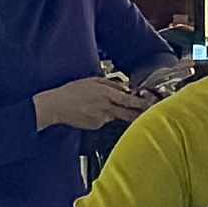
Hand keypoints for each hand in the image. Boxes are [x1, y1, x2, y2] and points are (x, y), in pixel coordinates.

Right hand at [31, 72, 148, 133]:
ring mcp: (102, 119)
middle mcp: (106, 108)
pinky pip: (105, 120)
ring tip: (104, 106)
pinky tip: (92, 110)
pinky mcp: (96, 125)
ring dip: (118, 112)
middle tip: (146, 112)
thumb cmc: (72, 91)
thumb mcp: (93, 81)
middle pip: (129, 113)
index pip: (130, 100)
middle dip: (139, 113)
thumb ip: (111, 84)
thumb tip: (125, 88)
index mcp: (107, 95)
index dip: (142, 103)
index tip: (151, 104)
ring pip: (117, 116)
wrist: (57, 106)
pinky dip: (104, 116)